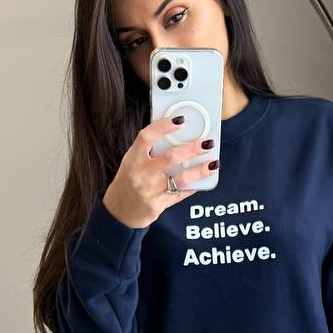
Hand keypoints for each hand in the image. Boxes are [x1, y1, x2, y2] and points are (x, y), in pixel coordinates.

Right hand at [102, 116, 218, 228]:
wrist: (119, 212)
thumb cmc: (128, 182)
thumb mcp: (132, 162)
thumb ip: (149, 151)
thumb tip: (177, 136)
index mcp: (133, 159)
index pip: (147, 137)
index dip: (163, 126)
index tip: (180, 120)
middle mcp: (140, 174)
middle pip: (170, 158)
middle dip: (192, 149)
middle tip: (207, 142)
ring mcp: (149, 192)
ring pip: (180, 179)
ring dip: (199, 170)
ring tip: (213, 163)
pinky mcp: (157, 206)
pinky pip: (180, 194)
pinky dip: (193, 187)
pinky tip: (202, 181)